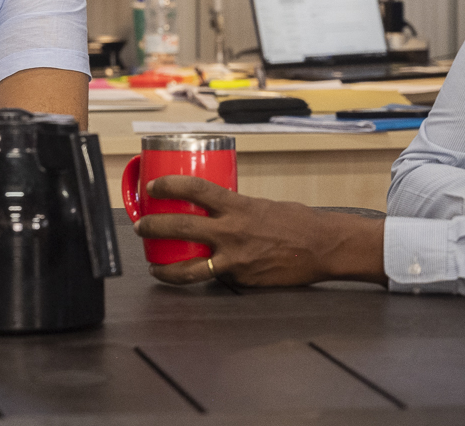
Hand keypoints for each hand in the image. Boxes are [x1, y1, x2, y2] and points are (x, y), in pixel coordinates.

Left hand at [134, 176, 385, 287]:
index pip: (195, 189)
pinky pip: (213, 278)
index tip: (153, 187)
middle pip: (181, 226)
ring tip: (153, 266)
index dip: (169, 186)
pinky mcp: (241, 279)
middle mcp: (232, 231)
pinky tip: (190, 276)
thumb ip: (234, 208)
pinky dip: (199, 277)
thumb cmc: (295, 221)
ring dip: (165, 267)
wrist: (323, 247)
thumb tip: (212, 209)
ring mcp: (235, 259)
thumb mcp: (259, 204)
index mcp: (237, 206)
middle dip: (154, 226)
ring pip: (189, 267)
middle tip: (141, 227)